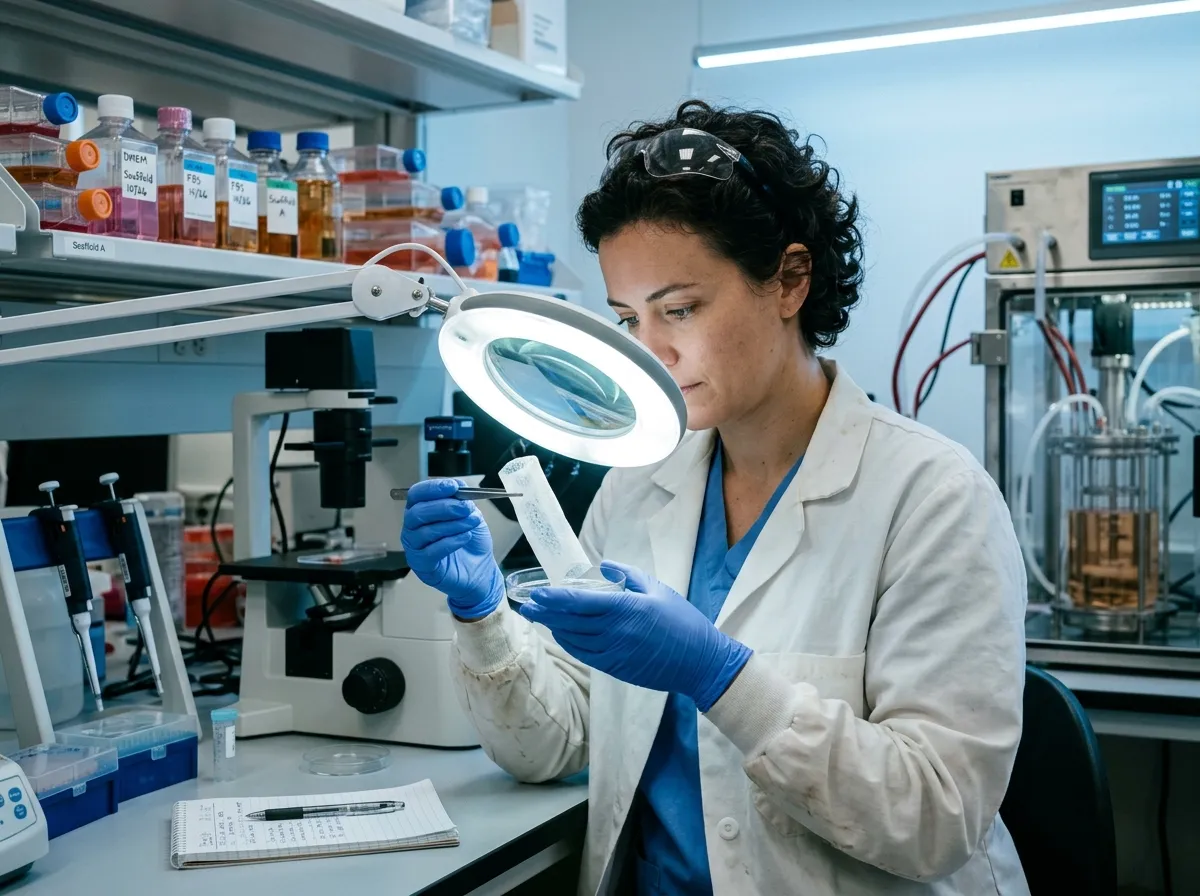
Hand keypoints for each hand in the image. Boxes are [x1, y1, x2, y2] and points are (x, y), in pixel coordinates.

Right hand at [400, 478, 503, 619]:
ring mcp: (414, 548)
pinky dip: (451, 542)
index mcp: (421, 510)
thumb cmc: (469, 541)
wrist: (480, 570)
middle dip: (444, 507)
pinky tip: (465, 537)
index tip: (454, 487)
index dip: (433, 488)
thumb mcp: (470, 515)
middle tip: (465, 507)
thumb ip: (463, 501)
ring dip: (452, 524)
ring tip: (471, 522)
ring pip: (425, 531)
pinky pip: (431, 551)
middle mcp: (412, 528)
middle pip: (417, 512)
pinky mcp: (422, 566)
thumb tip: (459, 487)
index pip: (417, 494)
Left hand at [518, 560, 751, 710]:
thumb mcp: (658, 590)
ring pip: (574, 639)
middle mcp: (615, 632)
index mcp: (626, 608)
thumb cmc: (682, 621)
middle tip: (526, 605)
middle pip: (570, 621)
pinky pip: (584, 655)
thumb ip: (628, 575)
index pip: (580, 602)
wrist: (700, 661)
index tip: (538, 593)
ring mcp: (614, 652)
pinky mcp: (616, 668)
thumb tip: (604, 566)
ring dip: (554, 628)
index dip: (555, 598)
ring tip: (540, 618)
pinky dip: (570, 644)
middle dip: (545, 613)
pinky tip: (562, 635)